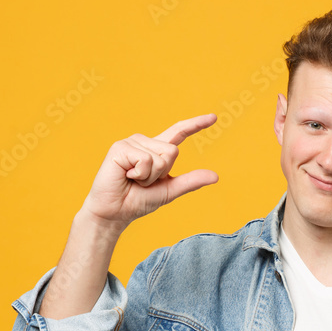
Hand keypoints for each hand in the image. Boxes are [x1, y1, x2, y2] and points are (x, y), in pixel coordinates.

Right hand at [81, 114, 217, 229]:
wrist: (115, 212)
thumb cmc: (138, 201)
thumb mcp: (169, 191)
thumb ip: (191, 181)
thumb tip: (215, 176)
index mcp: (156, 151)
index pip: (179, 133)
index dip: (196, 125)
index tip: (214, 117)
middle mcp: (144, 142)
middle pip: (172, 151)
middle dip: (162, 173)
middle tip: (143, 182)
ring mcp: (131, 142)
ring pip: (160, 157)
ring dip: (149, 176)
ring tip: (133, 179)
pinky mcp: (120, 148)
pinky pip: (145, 160)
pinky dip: (140, 174)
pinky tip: (126, 176)